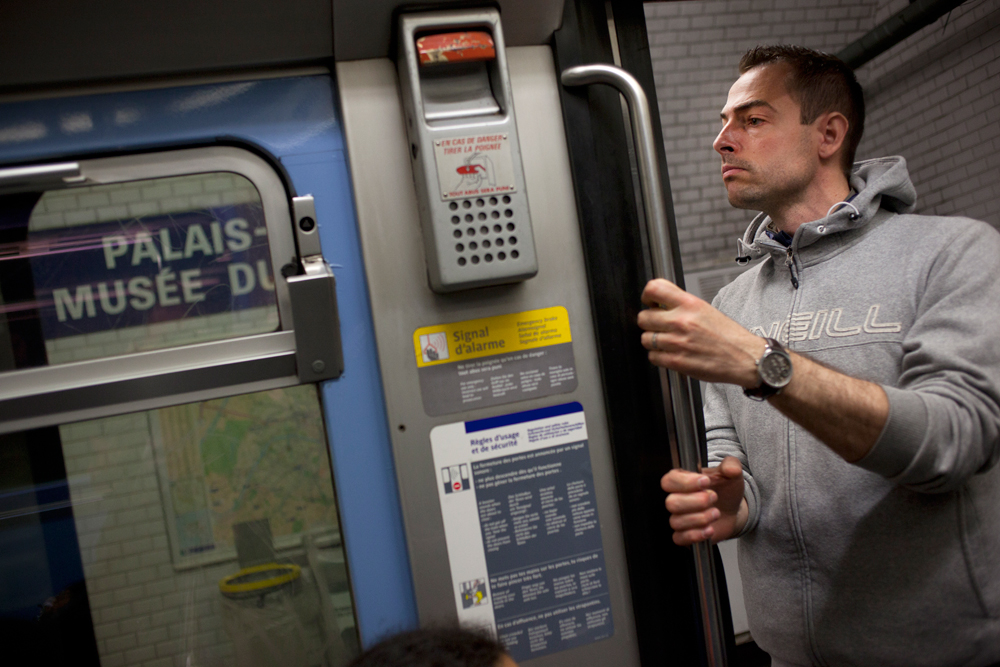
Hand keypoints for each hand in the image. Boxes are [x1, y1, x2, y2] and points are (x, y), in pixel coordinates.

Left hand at [638, 279, 763, 386]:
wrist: (744, 358)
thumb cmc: (729, 336)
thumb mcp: (705, 310)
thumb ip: (681, 305)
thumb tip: (659, 304)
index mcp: (690, 304)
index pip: (654, 289)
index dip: (647, 296)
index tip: (649, 302)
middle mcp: (681, 321)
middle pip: (643, 318)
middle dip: (649, 323)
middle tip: (659, 326)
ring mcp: (677, 342)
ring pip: (645, 339)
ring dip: (653, 342)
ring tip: (668, 342)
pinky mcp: (676, 362)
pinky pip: (652, 357)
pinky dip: (659, 357)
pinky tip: (672, 354)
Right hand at [661, 456, 746, 545]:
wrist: (732, 511)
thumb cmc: (726, 490)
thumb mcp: (731, 474)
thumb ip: (731, 466)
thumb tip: (731, 468)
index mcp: (681, 480)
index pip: (669, 481)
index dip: (686, 483)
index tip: (705, 482)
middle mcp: (676, 499)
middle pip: (671, 503)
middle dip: (696, 501)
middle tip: (714, 498)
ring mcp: (679, 518)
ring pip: (676, 522)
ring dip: (700, 518)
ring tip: (715, 513)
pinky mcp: (684, 535)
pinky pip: (679, 539)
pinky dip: (696, 535)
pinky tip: (709, 529)